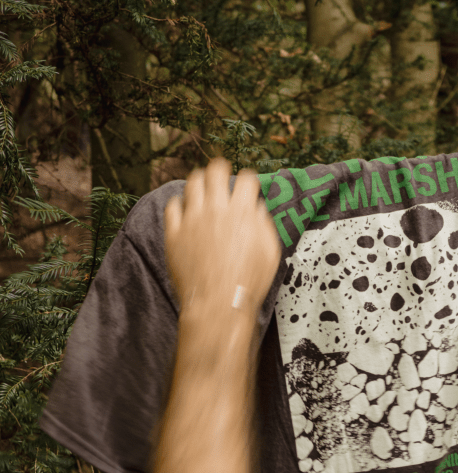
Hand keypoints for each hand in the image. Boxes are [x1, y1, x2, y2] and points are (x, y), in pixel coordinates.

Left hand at [164, 158, 280, 314]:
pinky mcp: (174, 233)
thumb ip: (263, 225)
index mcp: (242, 213)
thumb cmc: (248, 283)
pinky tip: (184, 208)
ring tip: (201, 185)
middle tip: (220, 170)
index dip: (249, 179)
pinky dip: (179, 203)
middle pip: (215, 172)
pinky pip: (172, 206)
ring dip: (199, 180)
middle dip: (220, 167)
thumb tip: (257, 209)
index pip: (247, 180)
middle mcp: (215, 210)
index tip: (248, 183)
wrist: (219, 304)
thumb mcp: (270, 253)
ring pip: (191, 184)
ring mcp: (192, 220)